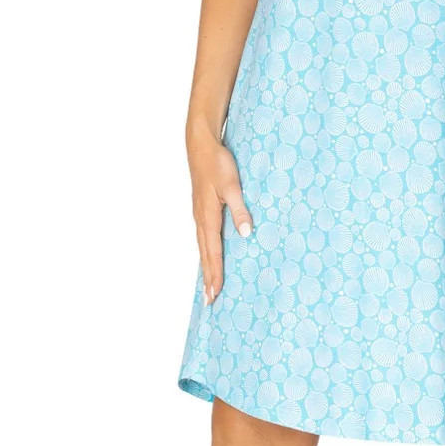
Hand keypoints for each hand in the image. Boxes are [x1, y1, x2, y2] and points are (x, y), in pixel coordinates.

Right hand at [187, 129, 253, 303]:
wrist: (201, 145)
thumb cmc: (217, 163)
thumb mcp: (232, 185)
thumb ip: (239, 209)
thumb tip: (245, 233)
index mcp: (208, 216)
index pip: (213, 252)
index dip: (215, 274)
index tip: (216, 294)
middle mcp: (200, 219)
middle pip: (205, 255)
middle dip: (208, 278)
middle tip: (210, 301)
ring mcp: (199, 214)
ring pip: (202, 247)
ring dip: (206, 267)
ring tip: (208, 286)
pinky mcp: (201, 209)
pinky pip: (202, 237)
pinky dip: (205, 252)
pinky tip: (208, 256)